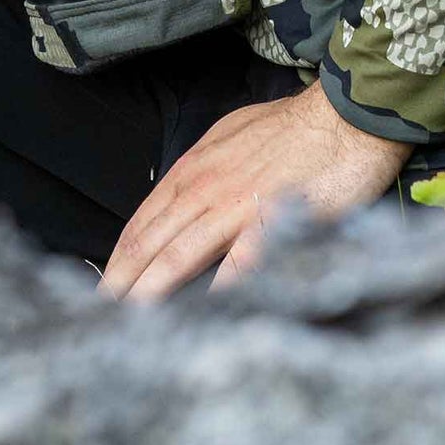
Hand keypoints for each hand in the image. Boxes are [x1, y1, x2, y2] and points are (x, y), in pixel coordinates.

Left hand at [101, 81, 405, 303]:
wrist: (347, 114)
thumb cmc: (294, 127)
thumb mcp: (232, 135)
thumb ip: (204, 168)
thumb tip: (182, 196)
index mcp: (193, 171)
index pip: (141, 224)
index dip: (117, 261)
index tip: (102, 290)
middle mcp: (204, 189)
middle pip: (149, 245)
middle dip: (119, 287)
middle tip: (97, 322)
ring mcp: (235, 206)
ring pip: (177, 257)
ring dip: (149, 295)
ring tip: (127, 330)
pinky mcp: (271, 222)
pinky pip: (236, 266)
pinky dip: (214, 294)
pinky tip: (200, 321)